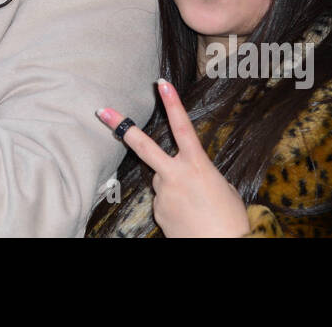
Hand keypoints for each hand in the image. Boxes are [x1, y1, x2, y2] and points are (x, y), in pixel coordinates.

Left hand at [98, 79, 249, 236]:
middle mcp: (176, 175)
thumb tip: (187, 174)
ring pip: (161, 180)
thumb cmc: (230, 219)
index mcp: (198, 165)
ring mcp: (163, 193)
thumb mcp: (223, 187)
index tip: (161, 84)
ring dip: (173, 187)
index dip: (172, 104)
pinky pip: (163, 202)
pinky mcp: (158, 211)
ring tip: (196, 206)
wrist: (223, 247)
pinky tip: (189, 218)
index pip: (182, 128)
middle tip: (101, 111)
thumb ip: (200, 173)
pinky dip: (174, 206)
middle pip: (143, 146)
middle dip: (121, 127)